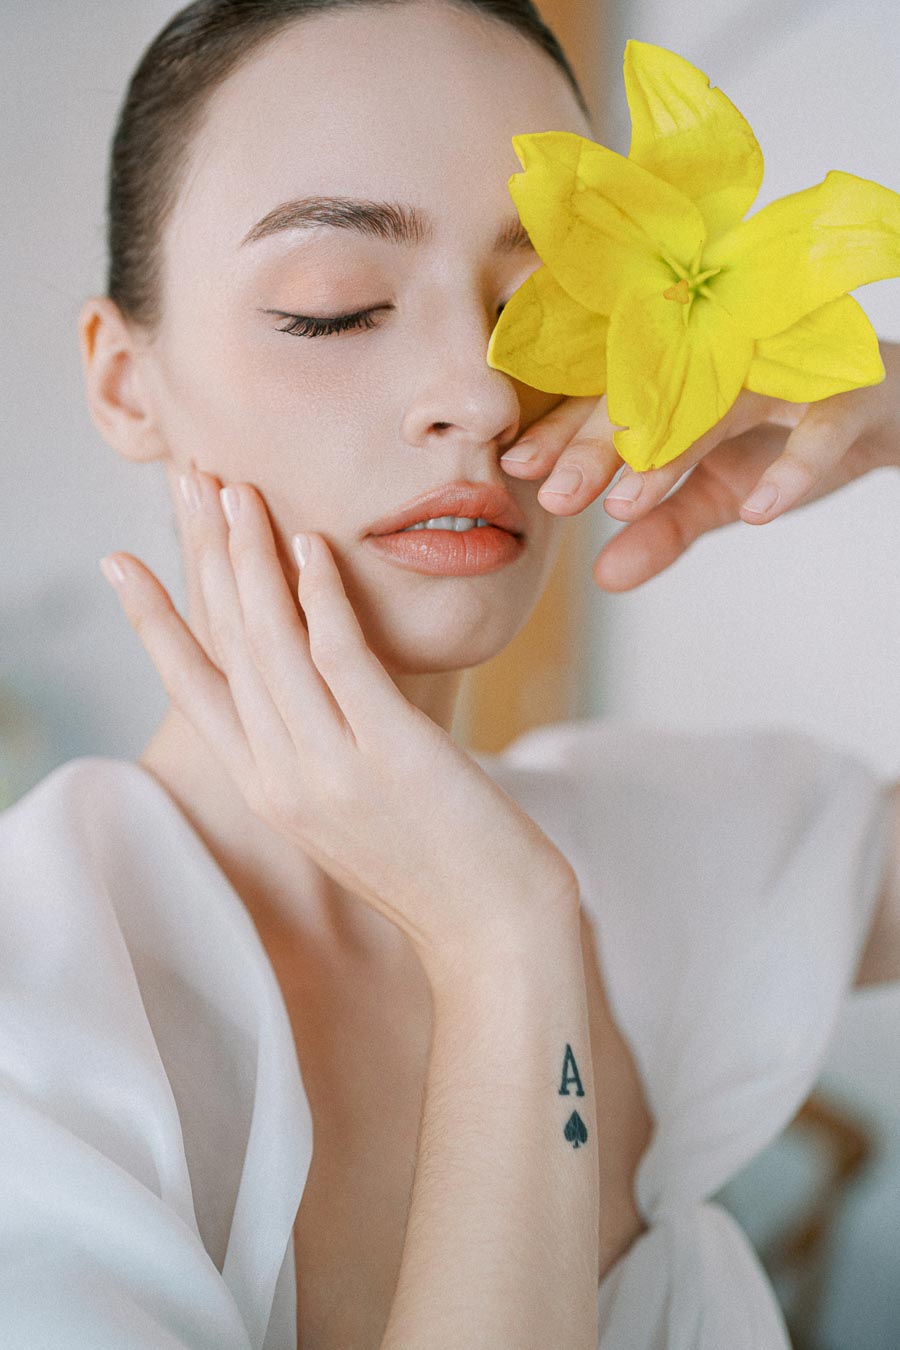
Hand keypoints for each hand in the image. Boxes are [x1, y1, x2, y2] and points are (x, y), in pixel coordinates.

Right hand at [99, 468, 579, 980]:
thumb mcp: (350, 808)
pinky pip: (341, 657)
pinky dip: (319, 596)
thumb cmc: (435, 864)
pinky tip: (310, 546)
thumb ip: (316, 748)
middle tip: (185, 482)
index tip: (120, 563)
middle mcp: (281, 777)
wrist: (493, 933)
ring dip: (250, 558)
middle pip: (225, 645)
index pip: (191, 688)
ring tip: (236, 490)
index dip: (152, 620)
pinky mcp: (391, 754)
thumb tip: (313, 680)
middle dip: (200, 556)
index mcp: (266, 788)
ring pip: (272, 643)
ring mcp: (331, 768)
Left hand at [501, 339, 899, 591]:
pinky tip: (759, 511)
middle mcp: (728, 354)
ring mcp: (789, 367)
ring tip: (629, 501)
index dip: (564, 429)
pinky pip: (819, 426)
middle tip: (557, 494)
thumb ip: (663, 528)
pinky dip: (792, 466)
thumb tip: (603, 577)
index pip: (612, 392)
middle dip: (599, 442)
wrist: (890, 412)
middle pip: (652, 388)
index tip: (518, 470)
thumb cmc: (786, 435)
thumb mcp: (718, 492)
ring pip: (722, 399)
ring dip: (673, 450)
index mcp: (684, 370)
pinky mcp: (850, 391)